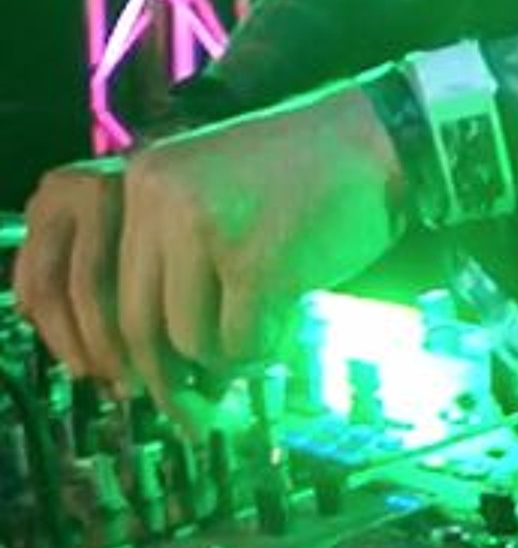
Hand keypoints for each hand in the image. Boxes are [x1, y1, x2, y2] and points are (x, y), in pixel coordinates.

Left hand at [14, 90, 405, 411]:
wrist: (383, 137)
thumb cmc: (308, 169)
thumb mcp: (214, 187)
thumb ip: (175, 249)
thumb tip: (155, 350)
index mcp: (145, 181)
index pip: (105, 286)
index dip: (124, 346)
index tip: (139, 380)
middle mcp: (162, 203)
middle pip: (139, 322)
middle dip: (165, 378)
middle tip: (190, 410)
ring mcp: (209, 232)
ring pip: (188, 339)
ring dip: (225, 356)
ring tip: (258, 337)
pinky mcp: (259, 264)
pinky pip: (241, 341)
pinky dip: (264, 348)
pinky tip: (284, 326)